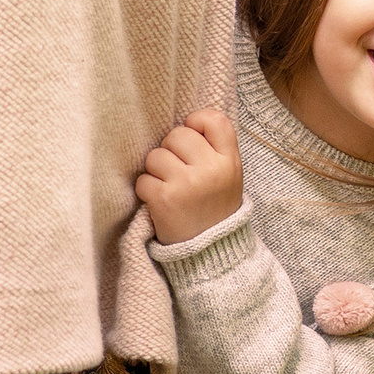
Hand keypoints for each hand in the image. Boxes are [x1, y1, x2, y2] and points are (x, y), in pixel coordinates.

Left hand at [136, 109, 242, 244]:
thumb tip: (188, 121)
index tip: (192, 135)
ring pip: (155, 155)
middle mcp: (211, 170)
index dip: (197, 121)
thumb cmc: (214, 208)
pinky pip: (143, 179)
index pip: (214, 120)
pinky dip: (147, 190)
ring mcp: (188, 184)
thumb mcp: (229, 176)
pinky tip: (160, 202)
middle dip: (171, 150)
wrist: (211, 253)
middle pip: (177, 134)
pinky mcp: (165, 199)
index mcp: (230, 161)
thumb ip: (215, 149)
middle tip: (178, 171)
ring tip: (170, 188)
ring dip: (156, 171)